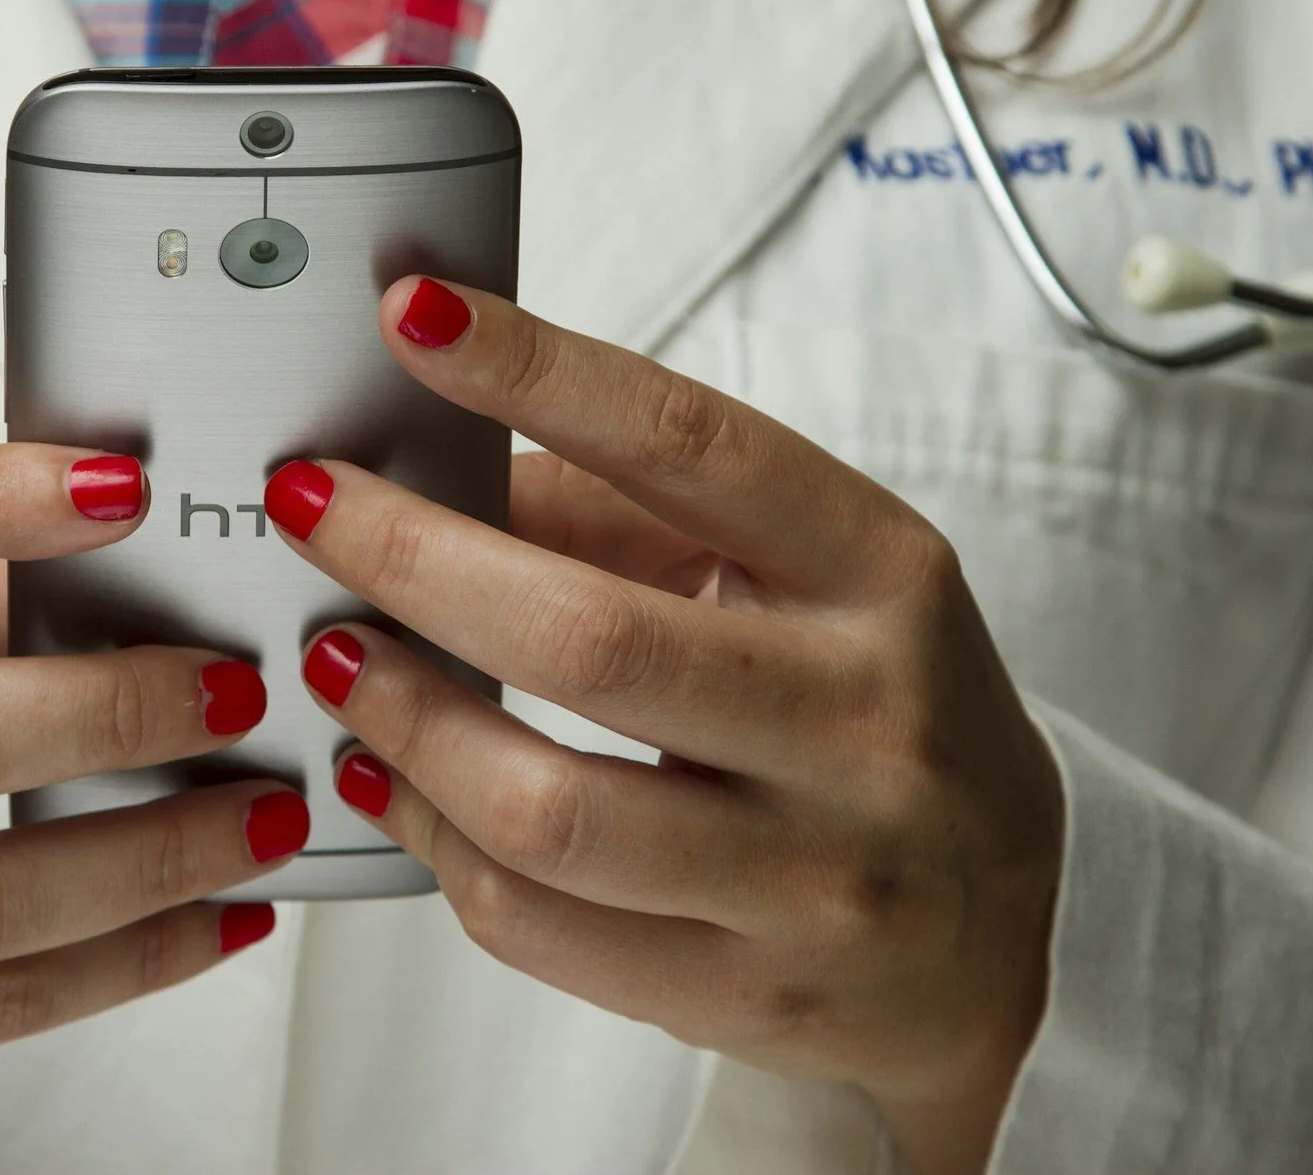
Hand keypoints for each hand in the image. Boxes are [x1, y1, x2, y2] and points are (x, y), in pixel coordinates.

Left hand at [267, 280, 1062, 1174]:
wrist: (1001, 932)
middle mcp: (863, 724)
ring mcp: (812, 879)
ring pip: (546, 811)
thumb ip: (623, 512)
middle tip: (311, 510)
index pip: (692, 448)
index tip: (412, 317)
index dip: (538, 374)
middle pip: (590, 639)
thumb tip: (427, 464)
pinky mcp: (748, 996)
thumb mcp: (802, 578)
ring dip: (402, 720)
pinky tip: (388, 778)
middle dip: (413, 561)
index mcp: (881, 574)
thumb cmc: (869, 708)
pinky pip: (537, 925)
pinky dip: (431, 840)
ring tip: (333, 656)